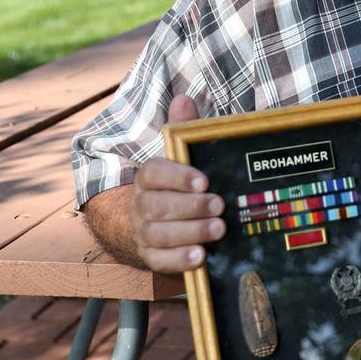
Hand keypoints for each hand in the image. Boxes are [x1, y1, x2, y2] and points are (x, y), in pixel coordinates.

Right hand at [130, 95, 225, 271]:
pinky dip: (178, 260)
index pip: (154, 173)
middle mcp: (141, 205)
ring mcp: (144, 232)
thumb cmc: (179, 185)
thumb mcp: (183, 156)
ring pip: (159, 234)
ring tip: (218, 229)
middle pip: (157, 207)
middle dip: (190, 207)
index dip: (177, 177)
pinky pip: (159, 261)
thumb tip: (184, 99)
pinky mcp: (151, 256)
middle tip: (219, 205)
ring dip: (190, 232)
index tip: (204, 181)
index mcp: (149, 177)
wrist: (157, 222)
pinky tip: (200, 257)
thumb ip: (183, 130)